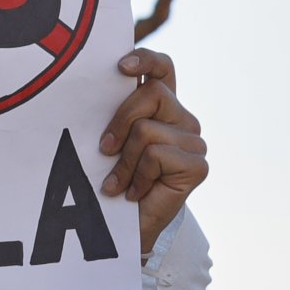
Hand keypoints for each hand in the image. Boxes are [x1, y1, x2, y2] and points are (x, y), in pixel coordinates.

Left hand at [99, 53, 206, 254]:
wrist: (123, 228)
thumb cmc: (112, 179)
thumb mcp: (109, 140)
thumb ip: (113, 113)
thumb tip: (92, 86)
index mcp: (161, 106)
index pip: (162, 69)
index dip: (146, 60)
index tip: (120, 67)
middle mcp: (182, 118)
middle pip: (152, 94)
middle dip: (120, 120)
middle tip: (104, 149)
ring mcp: (194, 141)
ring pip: (147, 129)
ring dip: (124, 160)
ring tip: (117, 183)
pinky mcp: (197, 165)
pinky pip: (156, 154)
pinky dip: (137, 176)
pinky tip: (135, 192)